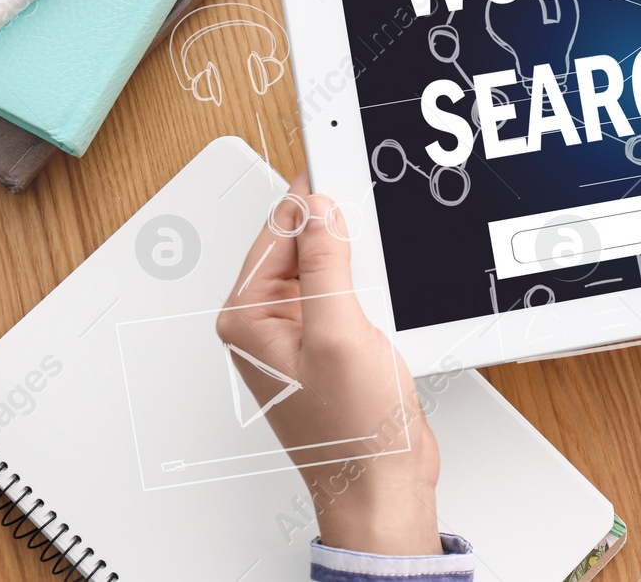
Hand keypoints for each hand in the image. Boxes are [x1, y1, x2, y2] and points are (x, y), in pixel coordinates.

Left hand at [217, 175, 441, 555]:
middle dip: (338, 223)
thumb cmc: (351, 431)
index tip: (340, 157)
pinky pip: (348, 289)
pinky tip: (391, 287)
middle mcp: (268, 323)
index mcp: (249, 316)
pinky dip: (372, 280)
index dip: (313, 193)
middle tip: (371, 201)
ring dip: (359, 254)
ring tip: (383, 259)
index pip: (277, 230)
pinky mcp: (333, 342)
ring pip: (329, 263)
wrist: (382, 483)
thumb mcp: (340, 332)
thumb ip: (326, 264)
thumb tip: (317, 208)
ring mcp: (301, 333)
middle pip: (302, 241)